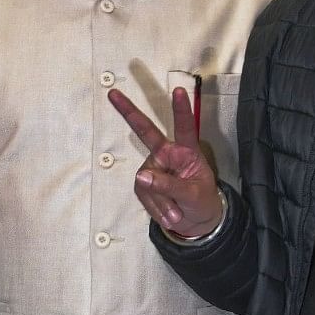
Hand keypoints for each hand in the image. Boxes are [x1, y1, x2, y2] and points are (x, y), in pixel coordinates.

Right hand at [109, 86, 225, 238]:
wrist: (195, 223)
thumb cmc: (201, 201)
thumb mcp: (194, 195)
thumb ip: (170, 185)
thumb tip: (142, 177)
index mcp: (187, 152)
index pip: (185, 128)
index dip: (182, 110)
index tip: (178, 91)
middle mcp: (166, 154)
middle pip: (145, 131)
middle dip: (129, 112)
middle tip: (113, 94)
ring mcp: (152, 168)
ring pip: (147, 182)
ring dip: (162, 202)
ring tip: (177, 215)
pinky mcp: (143, 183)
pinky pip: (144, 195)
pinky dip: (156, 208)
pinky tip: (168, 214)